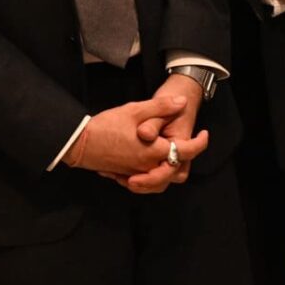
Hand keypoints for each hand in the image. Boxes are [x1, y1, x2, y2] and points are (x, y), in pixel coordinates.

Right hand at [66, 94, 206, 191]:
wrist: (79, 142)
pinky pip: (147, 182)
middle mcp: (148, 167)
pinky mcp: (126, 176)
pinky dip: (153, 175)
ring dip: (170, 170)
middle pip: (177, 170)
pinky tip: (150, 161)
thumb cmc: (106, 126)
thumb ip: (161, 107)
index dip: (200, 144)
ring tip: (171, 154)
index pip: (186, 152)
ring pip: (163, 180)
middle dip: (186, 158)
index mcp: (154, 151)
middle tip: (188, 143)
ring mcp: (137, 174)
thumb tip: (182, 103)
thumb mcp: (135, 110)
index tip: (204, 134)